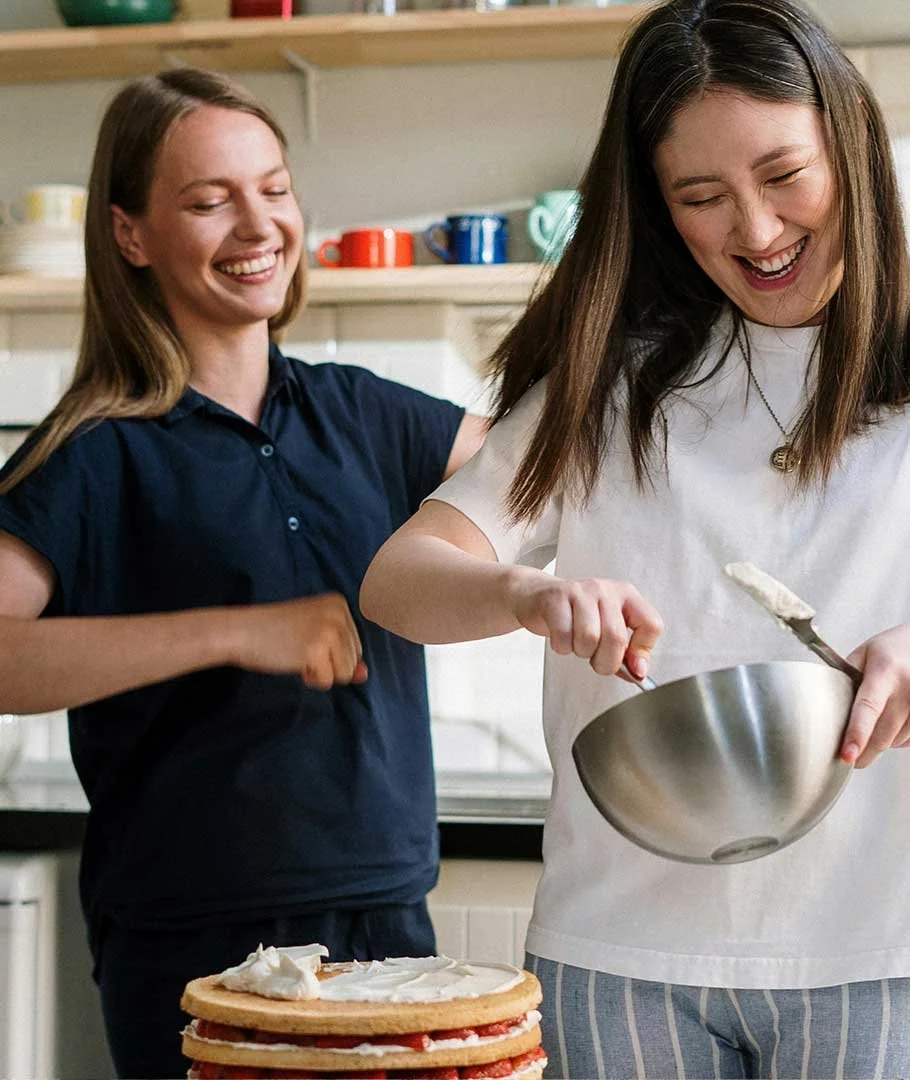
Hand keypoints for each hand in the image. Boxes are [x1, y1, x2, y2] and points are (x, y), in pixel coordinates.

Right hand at [233, 594, 367, 690]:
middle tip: (299, 647)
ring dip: (320, 672)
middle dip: (328, 664)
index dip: (331, 654)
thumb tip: (364, 675)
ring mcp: (329, 630)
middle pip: (353, 660)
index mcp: (339, 604)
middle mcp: (338, 613)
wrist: (242, 631)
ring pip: (344, 673)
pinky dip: (310, 679)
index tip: (306, 639)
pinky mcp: (317, 649)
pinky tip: (293, 661)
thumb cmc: (276, 634)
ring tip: (297, 653)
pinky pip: (327, 681)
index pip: (356, 646)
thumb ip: (343, 653)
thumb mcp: (315, 636)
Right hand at [505, 572, 662, 678]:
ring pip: (589, 637)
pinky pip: (563, 636)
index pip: (651, 624)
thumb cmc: (575, 615)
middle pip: (616, 637)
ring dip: (581, 652)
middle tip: (595, 660)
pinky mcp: (556, 598)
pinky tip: (561, 638)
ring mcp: (580, 591)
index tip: (634, 668)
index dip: (643, 652)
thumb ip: (624, 651)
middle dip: (605, 661)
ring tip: (576, 644)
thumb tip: (638, 673)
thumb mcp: (606, 627)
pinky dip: (562, 647)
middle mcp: (606, 589)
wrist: (536, 596)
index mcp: (626, 595)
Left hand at [840, 624, 909, 766]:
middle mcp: (907, 689)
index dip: (856, 735)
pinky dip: (896, 739)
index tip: (846, 755)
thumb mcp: (864, 654)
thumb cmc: (891, 650)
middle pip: (882, 734)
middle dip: (863, 752)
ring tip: (871, 728)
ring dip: (880, 743)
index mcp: (885, 671)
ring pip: (895, 741)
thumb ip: (846, 677)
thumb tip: (823, 704)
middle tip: (848, 758)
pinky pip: (909, 741)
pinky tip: (890, 725)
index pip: (868, 708)